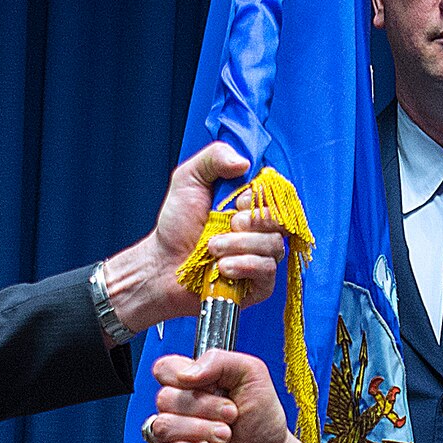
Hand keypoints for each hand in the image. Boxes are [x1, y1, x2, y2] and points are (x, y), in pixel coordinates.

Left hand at [98, 142, 283, 332]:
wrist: (162, 266)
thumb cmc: (176, 226)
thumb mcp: (188, 180)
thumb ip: (214, 158)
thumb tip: (244, 162)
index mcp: (250, 204)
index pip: (277, 193)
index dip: (260, 197)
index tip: (235, 202)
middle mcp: (260, 229)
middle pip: (281, 220)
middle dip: (252, 222)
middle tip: (226, 224)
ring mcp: (262, 257)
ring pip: (274, 245)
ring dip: (239, 245)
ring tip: (212, 249)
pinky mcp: (259, 284)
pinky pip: (268, 271)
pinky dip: (245, 266)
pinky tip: (222, 268)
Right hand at [147, 349, 320, 442]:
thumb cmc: (261, 419)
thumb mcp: (251, 373)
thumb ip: (218, 359)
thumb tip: (185, 374)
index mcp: (192, 383)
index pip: (164, 369)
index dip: (183, 376)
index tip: (213, 386)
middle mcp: (180, 408)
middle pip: (165, 398)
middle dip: (204, 407)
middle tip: (231, 415)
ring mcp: (175, 436)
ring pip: (164, 426)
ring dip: (201, 430)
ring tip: (225, 436)